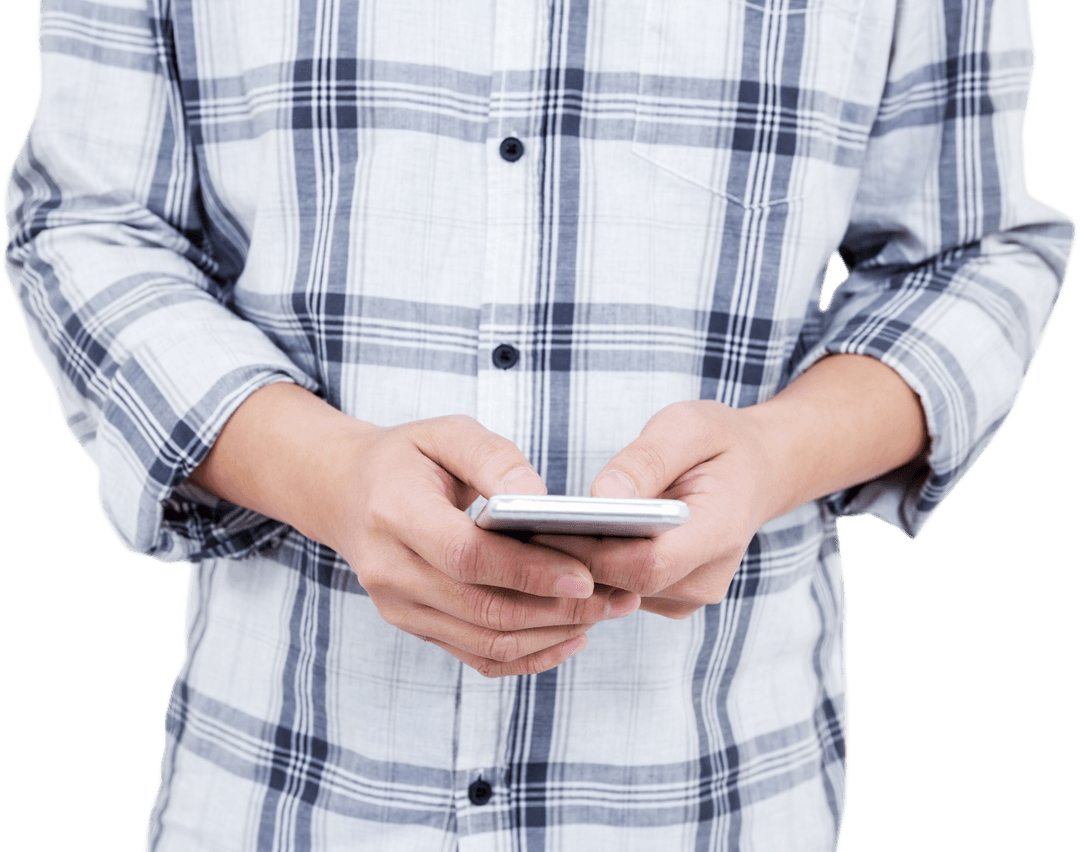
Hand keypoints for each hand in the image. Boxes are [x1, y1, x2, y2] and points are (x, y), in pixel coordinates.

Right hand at [190, 386, 639, 677]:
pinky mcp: (416, 627)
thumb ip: (495, 458)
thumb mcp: (447, 433)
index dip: (529, 571)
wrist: (349, 494)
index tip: (586, 574)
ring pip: (485, 640)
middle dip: (556, 609)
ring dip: (552, 634)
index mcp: (394, 513)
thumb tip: (540, 498)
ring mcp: (399, 607)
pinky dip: (529, 655)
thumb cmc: (409, 459)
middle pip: (482, 608)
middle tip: (616, 597)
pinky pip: (478, 656)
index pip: (466, 556)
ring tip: (605, 613)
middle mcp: (390, 570)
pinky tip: (571, 637)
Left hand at [532, 400, 776, 618]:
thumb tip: (602, 494)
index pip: (646, 564)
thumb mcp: (690, 426)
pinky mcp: (666, 598)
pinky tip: (555, 540)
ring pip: (614, 593)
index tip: (540, 527)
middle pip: (623, 585)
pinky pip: (617, 591)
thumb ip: (648, 458)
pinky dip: (586, 568)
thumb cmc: (721, 444)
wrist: (755, 472)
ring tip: (526, 532)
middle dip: (568, 559)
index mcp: (719, 533)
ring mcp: (686, 595)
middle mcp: (704, 578)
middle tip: (515, 529)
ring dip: (572, 566)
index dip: (590, 553)